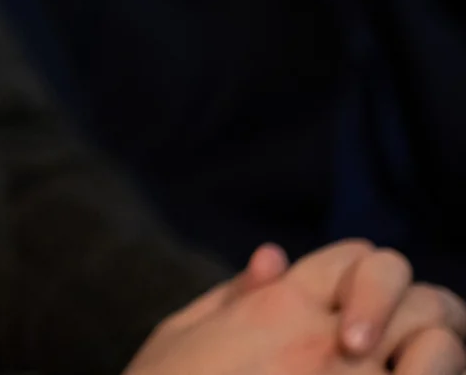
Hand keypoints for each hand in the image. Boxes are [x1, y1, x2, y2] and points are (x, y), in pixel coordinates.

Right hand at [129, 242, 464, 374]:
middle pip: (415, 296)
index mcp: (277, 305)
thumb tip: (275, 258)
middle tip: (410, 348)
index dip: (374, 280)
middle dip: (423, 315)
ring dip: (439, 357)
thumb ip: (233, 295)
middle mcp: (322, 339)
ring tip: (418, 373)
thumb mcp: (181, 334)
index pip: (362, 258)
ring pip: (440, 347)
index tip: (363, 317)